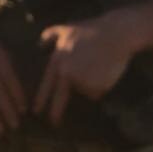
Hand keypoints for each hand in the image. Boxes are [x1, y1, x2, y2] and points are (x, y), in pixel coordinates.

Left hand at [34, 9, 144, 125]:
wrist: (117, 33)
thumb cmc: (92, 29)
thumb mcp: (67, 28)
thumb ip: (50, 35)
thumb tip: (39, 44)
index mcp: (58, 62)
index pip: (47, 85)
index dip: (41, 100)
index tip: (35, 112)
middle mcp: (68, 73)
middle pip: (60, 99)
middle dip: (55, 113)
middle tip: (54, 124)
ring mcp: (83, 81)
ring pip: (85, 90)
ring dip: (91, 83)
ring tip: (98, 64)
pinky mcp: (97, 86)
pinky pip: (98, 91)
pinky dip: (102, 84)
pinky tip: (106, 69)